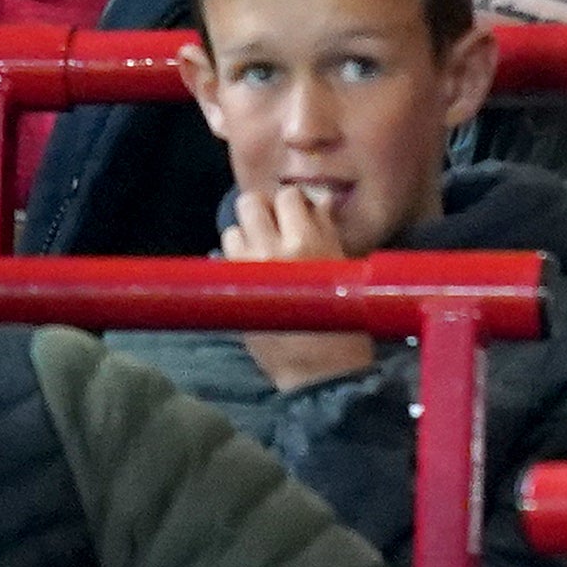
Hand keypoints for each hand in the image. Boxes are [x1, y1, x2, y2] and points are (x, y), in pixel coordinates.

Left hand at [229, 176, 392, 391]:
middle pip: (250, 202)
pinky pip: (223, 258)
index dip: (292, 204)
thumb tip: (316, 202)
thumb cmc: (343, 320)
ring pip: (231, 229)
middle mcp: (274, 249)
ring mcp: (247, 270)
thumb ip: (326, 231)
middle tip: (273, 228)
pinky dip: (234, 260)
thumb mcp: (343, 267)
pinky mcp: (234, 292)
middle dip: (262, 211)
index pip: (289, 195)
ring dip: (245, 236)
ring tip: (260, 254)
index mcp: (310, 241)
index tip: (296, 216)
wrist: (321, 371)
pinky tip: (250, 274)